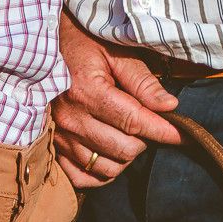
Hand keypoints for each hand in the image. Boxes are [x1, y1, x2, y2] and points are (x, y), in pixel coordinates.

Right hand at [53, 12, 181, 186]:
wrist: (39, 47)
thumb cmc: (84, 44)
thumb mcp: (116, 52)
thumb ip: (142, 80)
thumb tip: (169, 106)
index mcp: (88, 91)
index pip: (134, 122)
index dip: (163, 130)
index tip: (183, 134)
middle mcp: (71, 118)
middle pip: (123, 149)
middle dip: (145, 140)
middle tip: (148, 123)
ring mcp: (59, 136)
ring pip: (106, 167)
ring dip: (126, 156)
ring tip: (129, 135)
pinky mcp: (52, 146)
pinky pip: (82, 177)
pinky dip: (101, 171)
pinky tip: (110, 152)